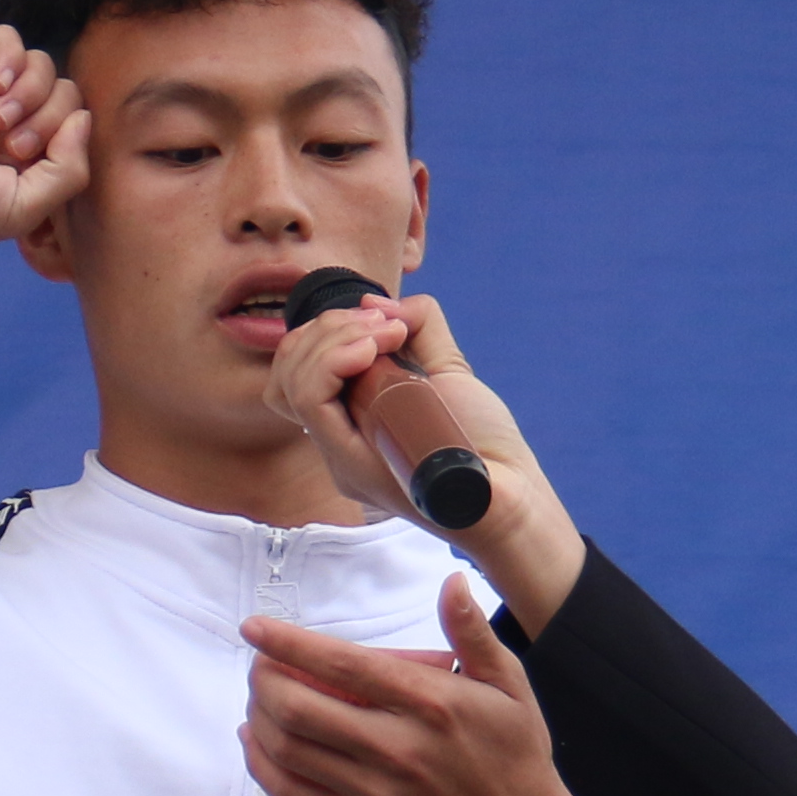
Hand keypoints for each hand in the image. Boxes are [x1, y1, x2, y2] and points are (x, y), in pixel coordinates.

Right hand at [0, 29, 87, 363]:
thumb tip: (83, 117)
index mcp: (26, 160)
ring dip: (32, 92)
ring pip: (42, 65)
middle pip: (65, 94)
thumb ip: (70, 168)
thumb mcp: (26, 207)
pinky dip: (13, 58)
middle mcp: (9, 124)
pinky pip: (7, 39)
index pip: (76, 127)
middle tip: (12, 146)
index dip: (68, 137)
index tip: (30, 161)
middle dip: (49, 118)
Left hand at [247, 579, 677, 795]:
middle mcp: (400, 750)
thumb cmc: (515, 757)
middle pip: (300, 707)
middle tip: (260, 664)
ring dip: (259, 717)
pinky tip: (258, 741)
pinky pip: (293, 794)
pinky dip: (262, 763)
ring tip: (260, 698)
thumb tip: (451, 581)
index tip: (255, 627)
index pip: (343, 665)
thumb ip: (473, 633)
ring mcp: (377, 794)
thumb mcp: (510, 688)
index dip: (288, 643)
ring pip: (288, 750)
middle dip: (264, 678)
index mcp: (433, 705)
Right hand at [259, 293, 589, 625]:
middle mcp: (335, 441)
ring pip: (290, 382)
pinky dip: (333, 360)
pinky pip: (309, 401)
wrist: (510, 492)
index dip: (324, 332)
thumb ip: (418, 326)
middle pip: (286, 371)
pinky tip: (371, 349)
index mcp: (350, 419)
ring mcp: (338, 456)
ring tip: (384, 335)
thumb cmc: (481, 440)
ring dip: (332, 339)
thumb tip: (373, 303)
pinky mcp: (350, 464)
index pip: (296, 370)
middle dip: (328, 327)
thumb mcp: (448, 367)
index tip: (380, 321)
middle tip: (385, 326)